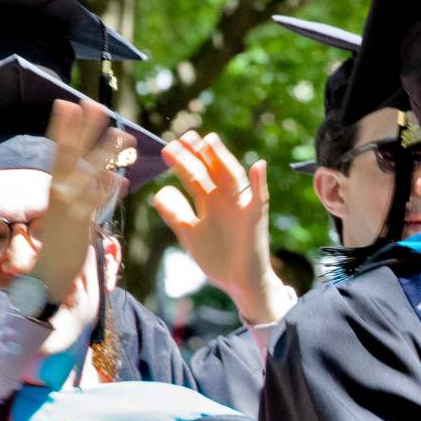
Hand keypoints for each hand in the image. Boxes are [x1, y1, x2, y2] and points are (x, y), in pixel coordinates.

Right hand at [31, 98, 127, 303]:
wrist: (48, 272)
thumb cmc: (62, 240)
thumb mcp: (73, 210)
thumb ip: (91, 191)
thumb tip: (113, 177)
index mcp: (56, 185)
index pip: (60, 150)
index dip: (65, 127)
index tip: (69, 104)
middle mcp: (59, 190)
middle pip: (72, 153)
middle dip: (84, 129)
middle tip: (94, 104)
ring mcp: (68, 206)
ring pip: (89, 173)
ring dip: (105, 153)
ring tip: (121, 134)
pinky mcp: (78, 223)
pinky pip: (94, 202)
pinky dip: (105, 189)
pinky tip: (118, 178)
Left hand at [155, 131, 296, 324]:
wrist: (240, 283)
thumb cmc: (217, 259)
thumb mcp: (190, 235)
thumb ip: (176, 215)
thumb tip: (159, 193)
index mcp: (210, 203)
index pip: (197, 176)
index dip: (184, 161)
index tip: (170, 147)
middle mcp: (225, 200)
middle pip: (211, 171)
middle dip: (198, 155)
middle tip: (185, 137)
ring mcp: (241, 206)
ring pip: (232, 177)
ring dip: (223, 159)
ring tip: (211, 141)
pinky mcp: (256, 217)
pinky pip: (260, 197)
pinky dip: (260, 182)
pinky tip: (258, 166)